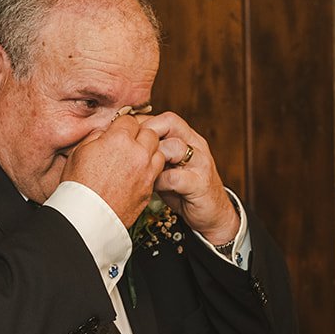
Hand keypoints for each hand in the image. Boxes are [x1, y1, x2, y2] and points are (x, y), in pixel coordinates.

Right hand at [61, 113, 166, 225]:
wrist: (87, 217)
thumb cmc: (78, 185)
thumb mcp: (79, 151)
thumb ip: (97, 136)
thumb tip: (106, 132)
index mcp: (119, 139)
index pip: (130, 119)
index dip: (123, 124)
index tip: (118, 130)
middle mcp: (138, 153)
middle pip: (150, 133)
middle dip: (140, 135)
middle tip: (129, 143)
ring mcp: (146, 172)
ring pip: (159, 152)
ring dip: (150, 152)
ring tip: (135, 158)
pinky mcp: (149, 189)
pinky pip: (157, 172)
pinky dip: (150, 170)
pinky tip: (136, 174)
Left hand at [137, 112, 239, 244]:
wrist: (213, 215)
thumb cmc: (183, 190)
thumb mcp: (166, 167)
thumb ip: (151, 155)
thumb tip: (121, 147)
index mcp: (188, 138)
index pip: (164, 118)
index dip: (143, 123)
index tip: (124, 135)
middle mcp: (197, 145)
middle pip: (171, 123)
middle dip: (146, 133)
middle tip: (131, 150)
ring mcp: (200, 164)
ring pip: (174, 147)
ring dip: (153, 157)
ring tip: (141, 170)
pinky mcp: (200, 184)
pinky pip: (174, 177)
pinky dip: (159, 181)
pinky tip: (151, 187)